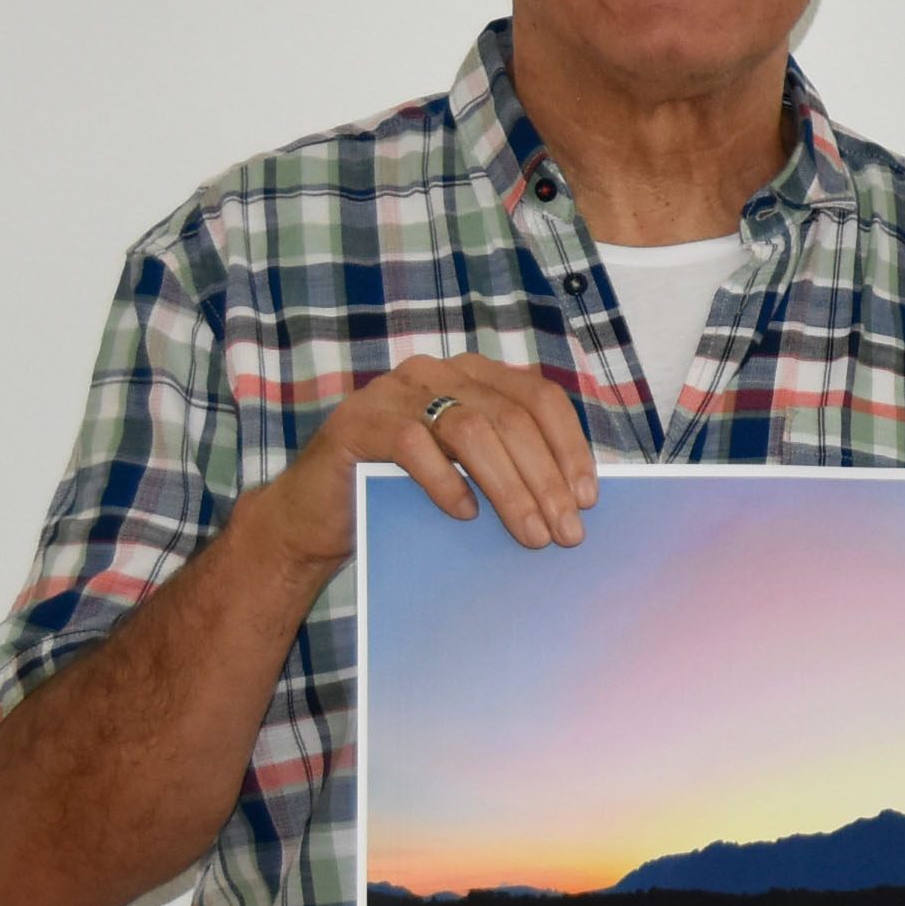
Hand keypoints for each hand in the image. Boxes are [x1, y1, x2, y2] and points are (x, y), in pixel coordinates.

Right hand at [259, 351, 597, 571]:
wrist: (316, 518)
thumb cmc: (403, 496)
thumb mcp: (469, 475)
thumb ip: (511, 467)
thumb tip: (576, 499)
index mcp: (473, 375)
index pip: (539, 397)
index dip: (569, 447)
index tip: (588, 499)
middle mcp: (437, 371)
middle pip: (511, 417)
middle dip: (545, 479)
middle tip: (565, 533)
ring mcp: (394, 392)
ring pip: (470, 429)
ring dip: (509, 487)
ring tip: (530, 534)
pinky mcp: (358, 421)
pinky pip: (413, 445)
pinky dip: (446, 481)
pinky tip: (464, 513)